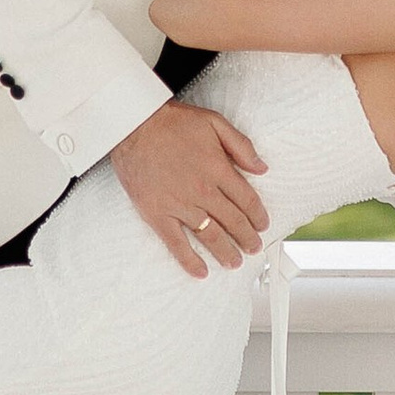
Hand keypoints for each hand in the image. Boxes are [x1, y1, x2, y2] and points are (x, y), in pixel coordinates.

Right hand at [110, 100, 269, 279]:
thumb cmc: (172, 122)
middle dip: (247, 238)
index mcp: (218, 169)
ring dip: (226, 252)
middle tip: (254, 248)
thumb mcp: (214, 122)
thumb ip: (241, 146)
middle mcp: (202, 191)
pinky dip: (189, 260)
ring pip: (210, 236)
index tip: (262, 225)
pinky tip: (200, 271)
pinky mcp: (157, 214)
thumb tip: (262, 168)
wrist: (132, 125)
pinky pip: (176, 243)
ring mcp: (180, 205)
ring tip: (235, 262)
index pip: (246, 200)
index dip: (258, 216)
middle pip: (233, 221)